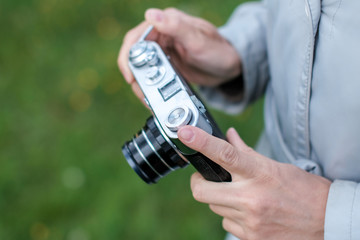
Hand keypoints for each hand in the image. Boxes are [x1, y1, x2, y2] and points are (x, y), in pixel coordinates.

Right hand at [117, 8, 241, 100]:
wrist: (230, 67)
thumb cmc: (218, 50)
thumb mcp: (197, 40)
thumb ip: (176, 27)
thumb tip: (151, 14)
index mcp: (166, 23)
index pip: (136, 38)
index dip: (128, 56)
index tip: (130, 75)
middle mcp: (162, 36)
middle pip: (135, 55)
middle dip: (134, 74)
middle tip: (140, 91)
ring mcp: (163, 52)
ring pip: (142, 67)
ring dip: (141, 83)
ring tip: (147, 98)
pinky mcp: (166, 66)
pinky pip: (151, 76)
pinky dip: (150, 87)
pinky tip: (153, 97)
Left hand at [177, 126, 330, 239]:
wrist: (328, 222)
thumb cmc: (305, 191)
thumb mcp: (277, 166)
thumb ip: (248, 153)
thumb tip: (229, 136)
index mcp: (260, 174)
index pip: (225, 154)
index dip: (202, 142)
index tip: (185, 133)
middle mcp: (252, 198)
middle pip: (202, 191)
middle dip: (199, 183)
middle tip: (206, 178)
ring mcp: (250, 221)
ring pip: (214, 208)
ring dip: (221, 200)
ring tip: (242, 197)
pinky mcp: (251, 238)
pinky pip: (227, 225)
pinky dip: (233, 217)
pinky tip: (250, 214)